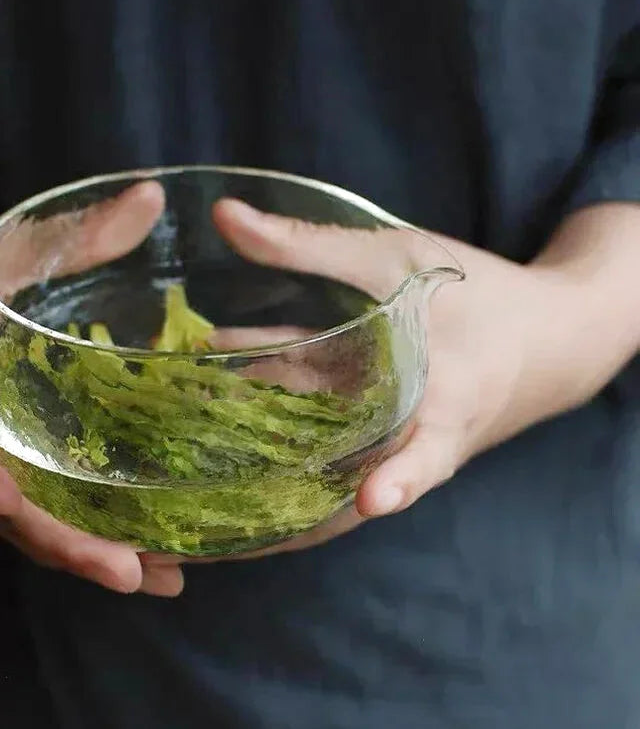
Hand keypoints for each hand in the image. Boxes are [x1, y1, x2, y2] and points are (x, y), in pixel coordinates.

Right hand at [0, 182, 183, 596]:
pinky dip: (73, 530)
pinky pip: (24, 502)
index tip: (8, 501)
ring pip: (11, 515)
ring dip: (77, 552)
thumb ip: (68, 232)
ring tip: (158, 578)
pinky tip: (136, 547)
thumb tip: (154, 196)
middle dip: (57, 540)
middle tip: (133, 573)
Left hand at [143, 198, 639, 565]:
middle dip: (279, 501)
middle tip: (202, 512)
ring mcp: (398, 452)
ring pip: (326, 478)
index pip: (425, 454)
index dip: (402, 480)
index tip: (375, 499)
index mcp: (445, 401)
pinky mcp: (380, 446)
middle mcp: (417, 442)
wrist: (544, 338)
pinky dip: (276, 450)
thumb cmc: (476, 293)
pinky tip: (216, 424)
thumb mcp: (398, 258)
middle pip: (347, 483)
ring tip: (183, 477)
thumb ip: (310, 245)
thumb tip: (223, 217)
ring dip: (264, 480)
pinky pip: (324, 458)